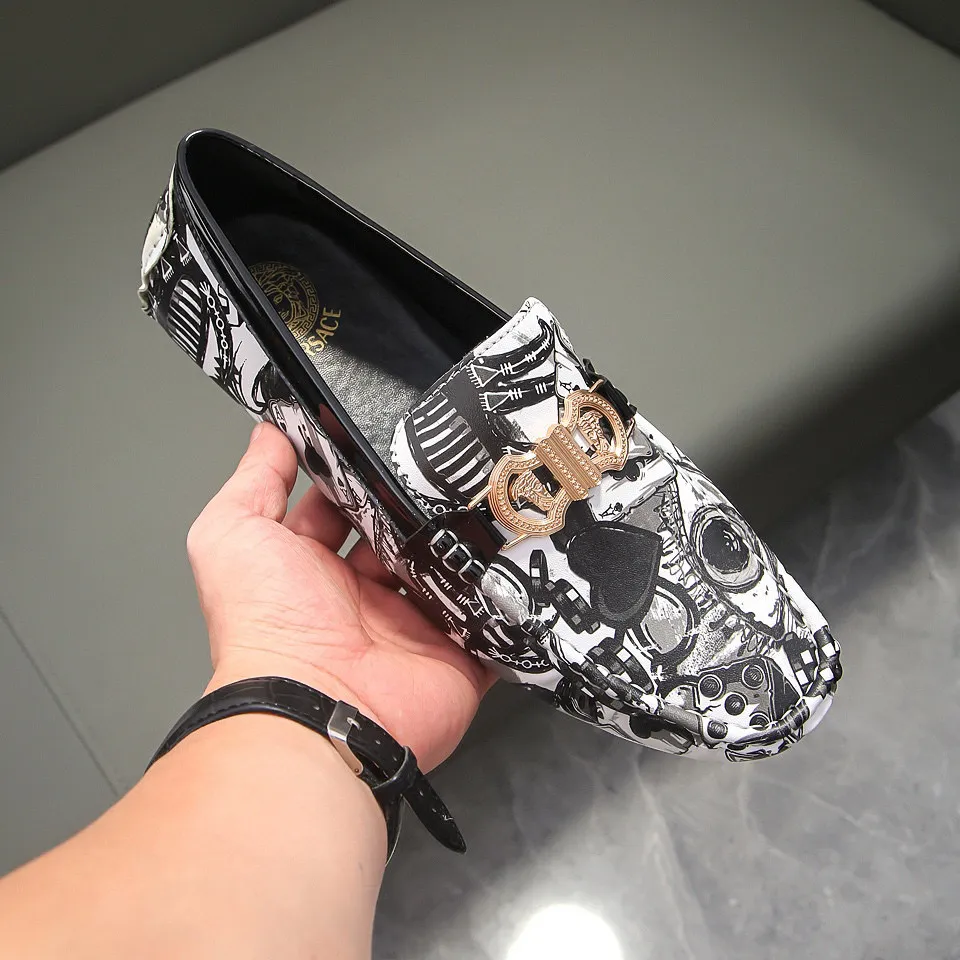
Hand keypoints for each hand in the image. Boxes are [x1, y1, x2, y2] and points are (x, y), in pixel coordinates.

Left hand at [186, 422, 495, 770]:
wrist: (318, 709)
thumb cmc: (266, 625)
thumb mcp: (233, 533)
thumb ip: (255, 479)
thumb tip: (272, 427)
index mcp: (314, 572)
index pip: (346, 510)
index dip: (361, 475)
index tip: (389, 437)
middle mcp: (364, 600)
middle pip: (404, 537)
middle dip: (423, 504)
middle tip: (454, 462)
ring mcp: (413, 629)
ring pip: (450, 572)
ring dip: (467, 541)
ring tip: (495, 494)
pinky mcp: (457, 656)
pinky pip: (490, 619)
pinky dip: (506, 595)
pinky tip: (522, 554)